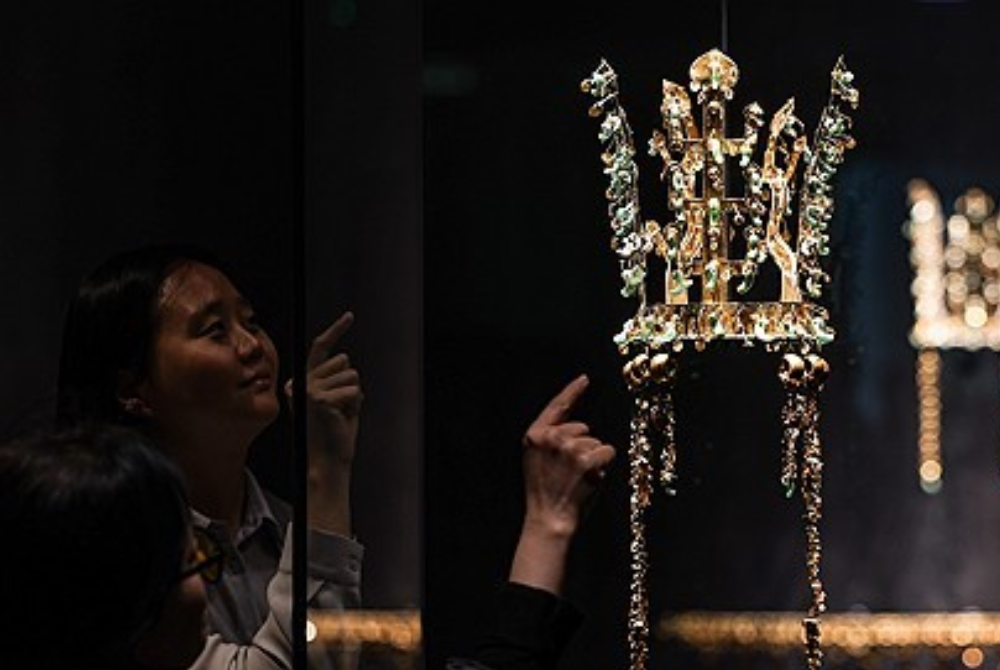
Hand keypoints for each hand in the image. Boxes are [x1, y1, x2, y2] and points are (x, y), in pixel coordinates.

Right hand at [285, 311, 363, 466]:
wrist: (327, 462)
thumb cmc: (333, 435)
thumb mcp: (336, 402)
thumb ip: (337, 381)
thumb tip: (345, 358)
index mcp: (302, 383)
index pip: (321, 349)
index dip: (336, 330)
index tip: (350, 316)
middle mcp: (300, 383)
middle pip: (344, 362)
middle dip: (350, 383)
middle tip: (339, 409)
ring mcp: (308, 390)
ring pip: (352, 376)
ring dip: (353, 397)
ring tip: (339, 416)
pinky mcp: (319, 399)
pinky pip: (354, 390)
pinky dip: (355, 405)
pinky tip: (341, 419)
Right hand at [521, 374, 615, 538]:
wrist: (549, 518)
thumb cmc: (545, 491)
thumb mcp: (536, 459)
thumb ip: (550, 438)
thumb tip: (576, 425)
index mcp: (535, 435)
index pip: (557, 407)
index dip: (572, 391)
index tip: (585, 379)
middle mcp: (551, 437)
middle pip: (583, 427)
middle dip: (583, 445)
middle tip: (570, 470)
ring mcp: (569, 448)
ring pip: (596, 441)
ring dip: (593, 458)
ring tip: (578, 478)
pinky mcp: (587, 460)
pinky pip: (607, 452)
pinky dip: (605, 466)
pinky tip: (590, 479)